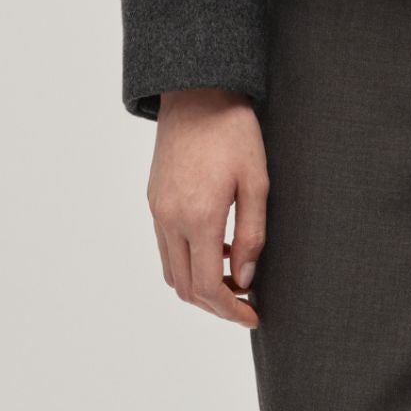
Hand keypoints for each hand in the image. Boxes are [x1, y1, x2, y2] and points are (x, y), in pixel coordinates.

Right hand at [146, 88, 266, 327]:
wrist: (197, 94)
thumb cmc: (234, 133)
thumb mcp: (257, 183)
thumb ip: (252, 236)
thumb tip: (245, 279)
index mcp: (199, 217)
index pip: (207, 287)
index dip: (231, 310)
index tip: (253, 315)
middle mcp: (170, 219)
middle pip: (185, 288)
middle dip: (216, 305)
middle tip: (246, 304)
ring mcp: (158, 210)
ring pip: (172, 271)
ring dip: (200, 285)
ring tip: (234, 277)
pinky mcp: (154, 201)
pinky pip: (166, 247)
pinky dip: (189, 261)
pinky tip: (218, 248)